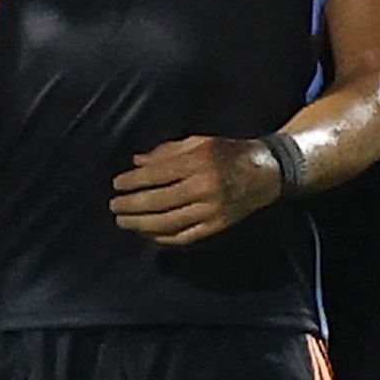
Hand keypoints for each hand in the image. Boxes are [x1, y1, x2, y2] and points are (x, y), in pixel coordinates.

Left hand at [110, 135, 284, 246]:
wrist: (266, 173)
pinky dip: (162, 238)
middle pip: (159, 201)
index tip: (116, 184)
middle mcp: (205, 187)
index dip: (133, 181)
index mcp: (199, 162)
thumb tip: (136, 161)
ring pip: (168, 223)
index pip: (157, 175)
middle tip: (113, 206)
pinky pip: (184, 236)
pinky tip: (147, 233)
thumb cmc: (229, 152)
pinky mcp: (216, 226)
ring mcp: (211, 210)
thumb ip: (167, 152)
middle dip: (131, 205)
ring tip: (123, 221)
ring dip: (141, 224)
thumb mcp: (199, 142)